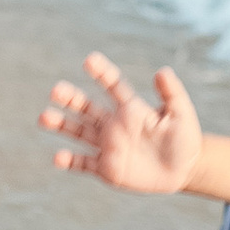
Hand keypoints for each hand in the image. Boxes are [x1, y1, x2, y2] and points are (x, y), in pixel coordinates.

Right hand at [42, 52, 202, 193]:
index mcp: (131, 108)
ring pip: (79, 132)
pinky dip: (70, 161)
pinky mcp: (107, 168)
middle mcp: (114, 124)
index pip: (113, 86)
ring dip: (62, 125)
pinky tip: (58, 157)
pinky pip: (84, 163)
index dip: (102, 73)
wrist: (184, 169)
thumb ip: (171, 93)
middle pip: (87, 108)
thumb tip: (162, 71)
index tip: (90, 60)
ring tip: (44, 117)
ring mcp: (108, 146)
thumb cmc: (185, 138)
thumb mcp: (182, 113)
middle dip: (71, 99)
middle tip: (56, 90)